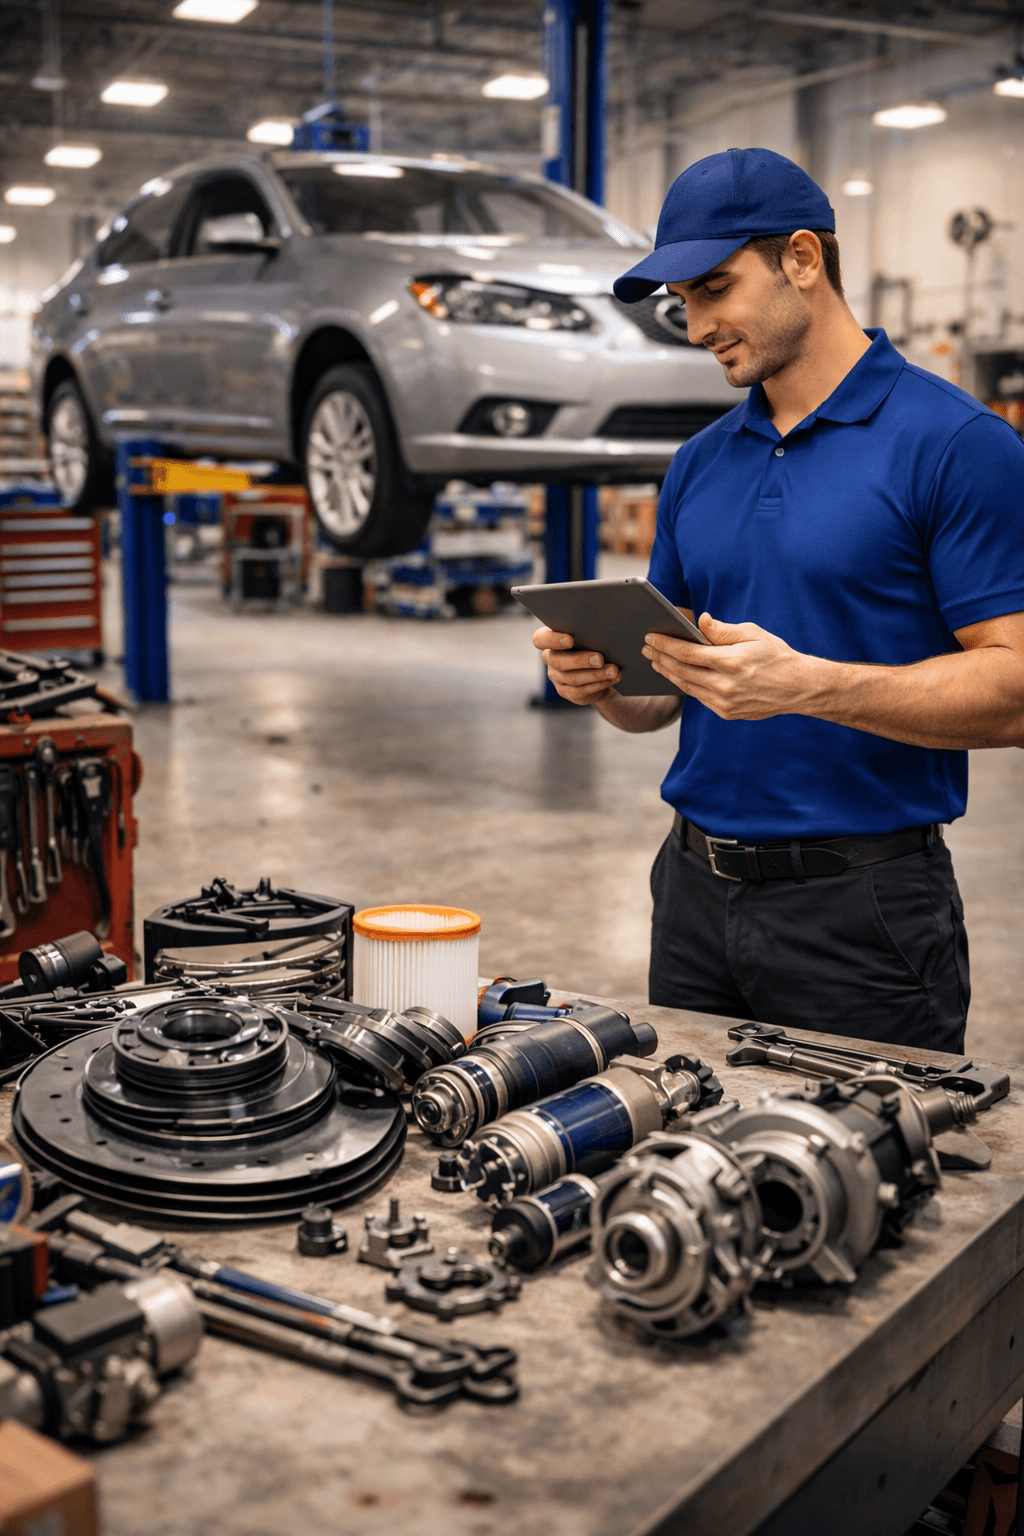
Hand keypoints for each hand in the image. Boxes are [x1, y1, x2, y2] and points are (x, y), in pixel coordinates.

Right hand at [532, 626, 620, 705]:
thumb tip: (605, 632)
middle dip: (581, 660)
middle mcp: (550, 658)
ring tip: (614, 670)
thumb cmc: (594, 643)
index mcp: (550, 639)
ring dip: (596, 674)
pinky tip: (612, 679)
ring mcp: (556, 677)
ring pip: (572, 678)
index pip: (540, 639)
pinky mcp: (566, 691)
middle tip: (600, 659)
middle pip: (558, 661)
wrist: (599, 668)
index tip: (570, 640)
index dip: (552, 640)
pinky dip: (599, 684)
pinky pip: (581, 691)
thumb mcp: (590, 636)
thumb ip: (589, 633)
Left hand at [642, 613, 812, 719]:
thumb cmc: (776, 655)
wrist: (799, 688)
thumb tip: (699, 621)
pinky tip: (676, 675)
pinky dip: (685, 685)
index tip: (651, 637)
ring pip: (687, 687)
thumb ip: (723, 630)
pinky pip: (699, 697)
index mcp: (731, 662)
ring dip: (668, 673)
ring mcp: (725, 702)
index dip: (666, 644)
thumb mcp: (753, 634)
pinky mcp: (727, 712)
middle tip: (646, 648)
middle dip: (661, 658)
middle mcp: (726, 685)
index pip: (688, 653)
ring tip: (656, 661)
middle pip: (682, 671)